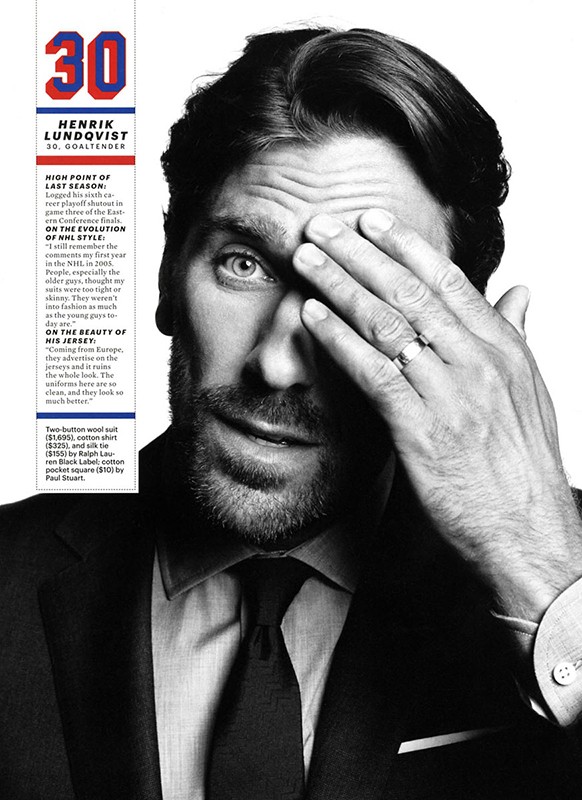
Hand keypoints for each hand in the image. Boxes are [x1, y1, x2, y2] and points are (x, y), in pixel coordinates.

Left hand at [294, 209, 581, 619]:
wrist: (526, 529)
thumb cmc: (521, 463)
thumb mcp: (530, 390)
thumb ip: (516, 334)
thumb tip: (520, 289)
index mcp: (502, 347)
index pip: (448, 281)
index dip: (405, 246)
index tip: (371, 221)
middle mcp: (477, 361)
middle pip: (410, 292)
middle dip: (361, 253)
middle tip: (322, 224)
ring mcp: (450, 393)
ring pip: (388, 324)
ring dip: (341, 286)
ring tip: (307, 258)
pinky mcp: (422, 429)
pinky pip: (375, 372)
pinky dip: (340, 340)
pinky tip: (312, 317)